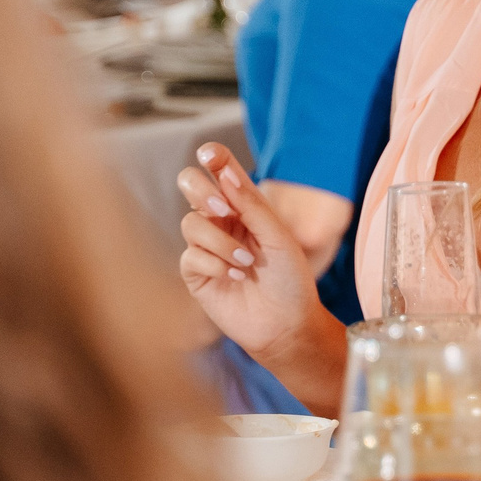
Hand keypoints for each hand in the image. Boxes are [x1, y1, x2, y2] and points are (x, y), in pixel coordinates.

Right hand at [176, 144, 324, 360]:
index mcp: (244, 206)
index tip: (210, 155)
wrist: (286, 324)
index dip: (212, 157)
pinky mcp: (196, 273)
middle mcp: (221, 221)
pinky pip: (190, 256)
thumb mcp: (278, 236)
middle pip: (191, 186)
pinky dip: (214, 264)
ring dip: (219, 242)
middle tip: (221, 207)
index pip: (221, 171)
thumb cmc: (290, 280)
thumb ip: (252, 204)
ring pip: (190, 223)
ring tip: (245, 264)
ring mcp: (206, 246)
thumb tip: (226, 174)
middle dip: (201, 191)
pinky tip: (235, 278)